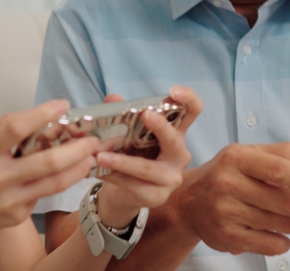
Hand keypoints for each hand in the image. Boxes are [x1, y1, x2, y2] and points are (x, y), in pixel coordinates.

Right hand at [0, 100, 98, 242]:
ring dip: (78, 168)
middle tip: (92, 139)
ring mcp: (8, 200)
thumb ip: (4, 127)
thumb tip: (41, 115)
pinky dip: (56, 182)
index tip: (63, 104)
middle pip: (47, 161)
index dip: (43, 114)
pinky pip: (42, 195)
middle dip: (76, 149)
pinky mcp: (15, 216)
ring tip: (90, 156)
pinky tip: (65, 173)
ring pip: (54, 183)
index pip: (16, 128)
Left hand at [94, 86, 201, 227]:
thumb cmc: (130, 154)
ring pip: (148, 168)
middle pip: (175, 139)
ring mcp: (170, 177)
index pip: (192, 111)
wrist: (123, 192)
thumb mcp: (126, 132)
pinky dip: (113, 176)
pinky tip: (97, 170)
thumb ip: (120, 113)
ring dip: (122, 161)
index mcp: (175, 132)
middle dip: (161, 126)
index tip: (173, 92)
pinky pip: (133, 185)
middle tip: (144, 115)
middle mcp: (178, 154)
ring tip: (100, 155)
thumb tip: (112, 99)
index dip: (188, 99)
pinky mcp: (157, 197)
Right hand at [172, 142, 289, 255]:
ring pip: (279, 225)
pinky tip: (284, 233)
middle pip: (283, 202)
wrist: (188, 201)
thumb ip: (278, 153)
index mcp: (236, 158)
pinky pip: (268, 244)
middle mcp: (228, 184)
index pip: (278, 170)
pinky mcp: (226, 236)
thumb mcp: (247, 154)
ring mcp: (226, 212)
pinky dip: (284, 241)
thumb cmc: (226, 174)